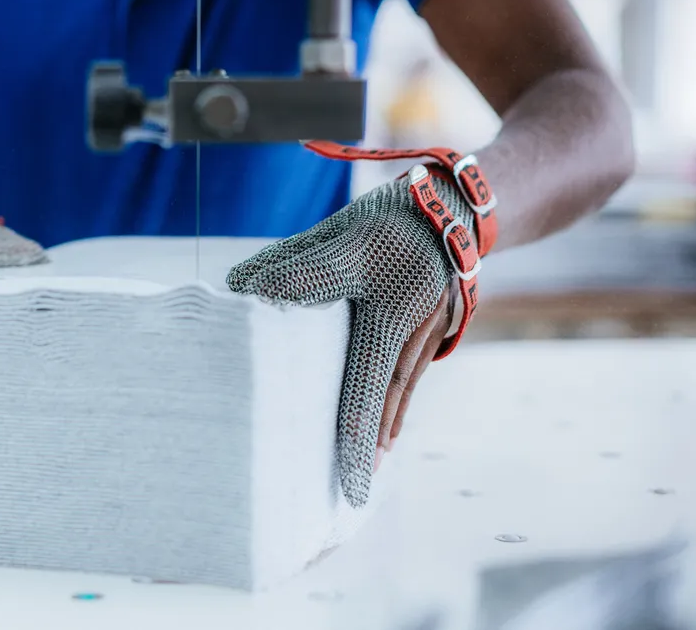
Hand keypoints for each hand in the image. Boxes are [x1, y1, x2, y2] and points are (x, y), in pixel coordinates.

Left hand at [227, 172, 472, 507]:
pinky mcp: (428, 330)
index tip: (352, 483)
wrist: (455, 204)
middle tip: (353, 490)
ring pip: (397, 393)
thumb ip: (294, 267)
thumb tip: (240, 291)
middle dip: (368, 446)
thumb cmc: (391, 220)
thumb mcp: (342, 237)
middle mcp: (411, 336)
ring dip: (382, 430)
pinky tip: (386, 426)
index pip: (365, 393)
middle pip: (384, 402)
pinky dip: (395, 405)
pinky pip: (408, 377)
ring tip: (366, 471)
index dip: (356, 440)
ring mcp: (424, 335)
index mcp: (390, 321)